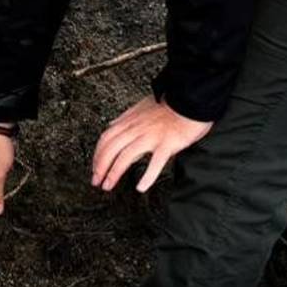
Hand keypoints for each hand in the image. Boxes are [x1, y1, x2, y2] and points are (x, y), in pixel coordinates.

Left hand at [92, 95, 211, 192]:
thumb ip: (126, 117)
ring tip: (108, 186)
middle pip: (111, 149)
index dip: (97, 155)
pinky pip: (155, 163)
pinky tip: (141, 187)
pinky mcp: (167, 144)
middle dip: (100, 167)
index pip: (106, 138)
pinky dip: (147, 176)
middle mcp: (137, 129)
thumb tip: (111, 125)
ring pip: (126, 156)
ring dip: (114, 173)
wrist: (191, 99)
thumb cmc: (170, 104)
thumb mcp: (142, 106)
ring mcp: (151, 137)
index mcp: (131, 121)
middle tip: (96, 181)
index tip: (94, 167)